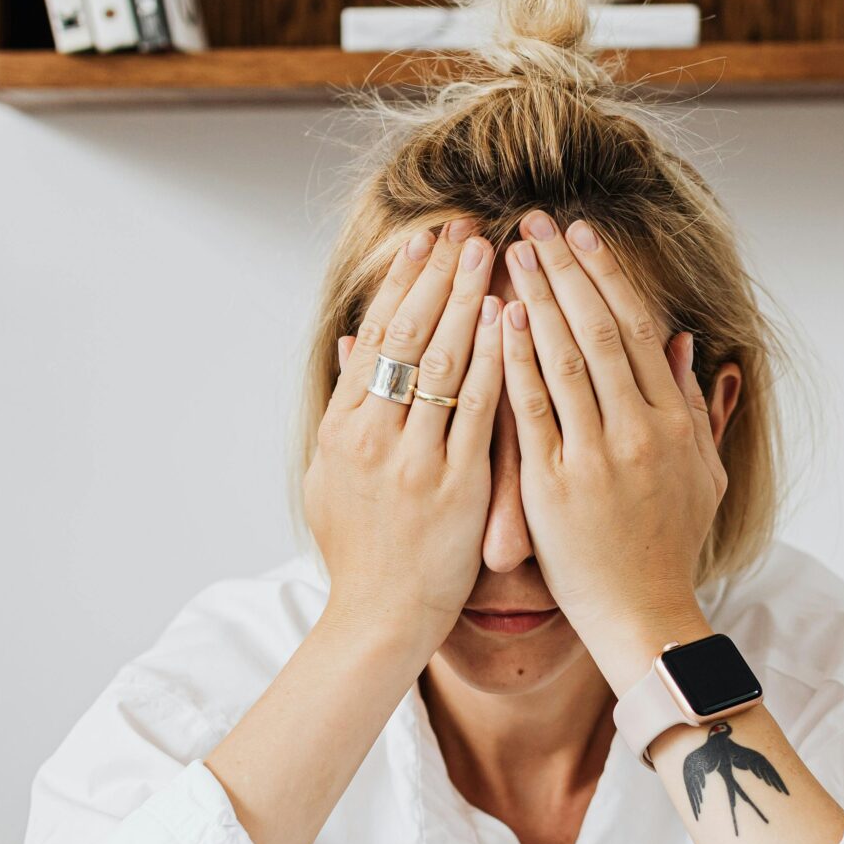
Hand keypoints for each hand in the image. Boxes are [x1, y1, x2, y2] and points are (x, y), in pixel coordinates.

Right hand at [303, 218, 503, 663]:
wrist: (381, 615)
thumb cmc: (363, 549)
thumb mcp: (331, 474)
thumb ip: (345, 406)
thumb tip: (350, 342)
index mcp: (343, 428)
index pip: (376, 337)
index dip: (401, 284)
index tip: (425, 242)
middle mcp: (374, 435)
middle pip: (409, 336)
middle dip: (437, 276)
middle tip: (463, 228)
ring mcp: (414, 458)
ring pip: (444, 362)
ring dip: (468, 300)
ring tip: (492, 253)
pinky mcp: (454, 484)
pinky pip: (480, 409)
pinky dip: (495, 360)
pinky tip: (511, 321)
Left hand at [500, 214, 726, 690]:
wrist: (645, 617)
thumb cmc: (668, 549)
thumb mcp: (701, 475)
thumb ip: (696, 409)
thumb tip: (689, 347)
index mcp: (673, 423)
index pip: (638, 330)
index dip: (607, 276)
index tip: (583, 236)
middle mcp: (638, 431)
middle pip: (600, 330)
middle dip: (566, 270)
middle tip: (536, 222)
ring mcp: (596, 457)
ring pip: (564, 359)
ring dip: (536, 299)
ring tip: (509, 253)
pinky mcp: (554, 486)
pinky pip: (530, 411)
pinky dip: (515, 361)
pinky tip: (499, 321)